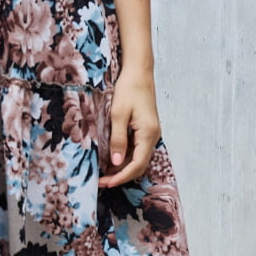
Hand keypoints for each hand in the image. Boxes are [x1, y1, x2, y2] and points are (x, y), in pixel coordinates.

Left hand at [98, 68, 160, 188]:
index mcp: (148, 134)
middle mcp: (153, 136)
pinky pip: (138, 149)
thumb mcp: (118, 114)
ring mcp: (151, 133)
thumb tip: (116, 162)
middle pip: (139, 165)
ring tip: (105, 173)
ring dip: (123, 168)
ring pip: (139, 158)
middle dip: (121, 176)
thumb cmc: (129, 89)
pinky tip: (113, 158)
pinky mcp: (147, 129)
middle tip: (102, 181)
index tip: (106, 183)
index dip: (121, 177)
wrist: (139, 72)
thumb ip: (118, 139)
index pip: (137, 165)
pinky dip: (126, 158)